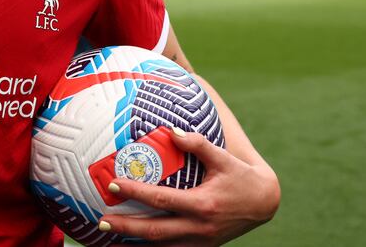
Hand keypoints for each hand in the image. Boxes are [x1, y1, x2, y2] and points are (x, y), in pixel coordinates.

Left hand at [101, 128, 279, 244]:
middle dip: (126, 227)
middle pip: (155, 231)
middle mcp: (200, 227)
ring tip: (107, 238)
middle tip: (101, 220)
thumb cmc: (240, 176)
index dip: (135, 192)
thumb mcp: (222, 157)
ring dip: (134, 244)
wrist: (264, 203)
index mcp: (203, 204)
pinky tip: (130, 246)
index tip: (113, 185)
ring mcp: (201, 242)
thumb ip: (197, 143)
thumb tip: (171, 129)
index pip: (161, 199)